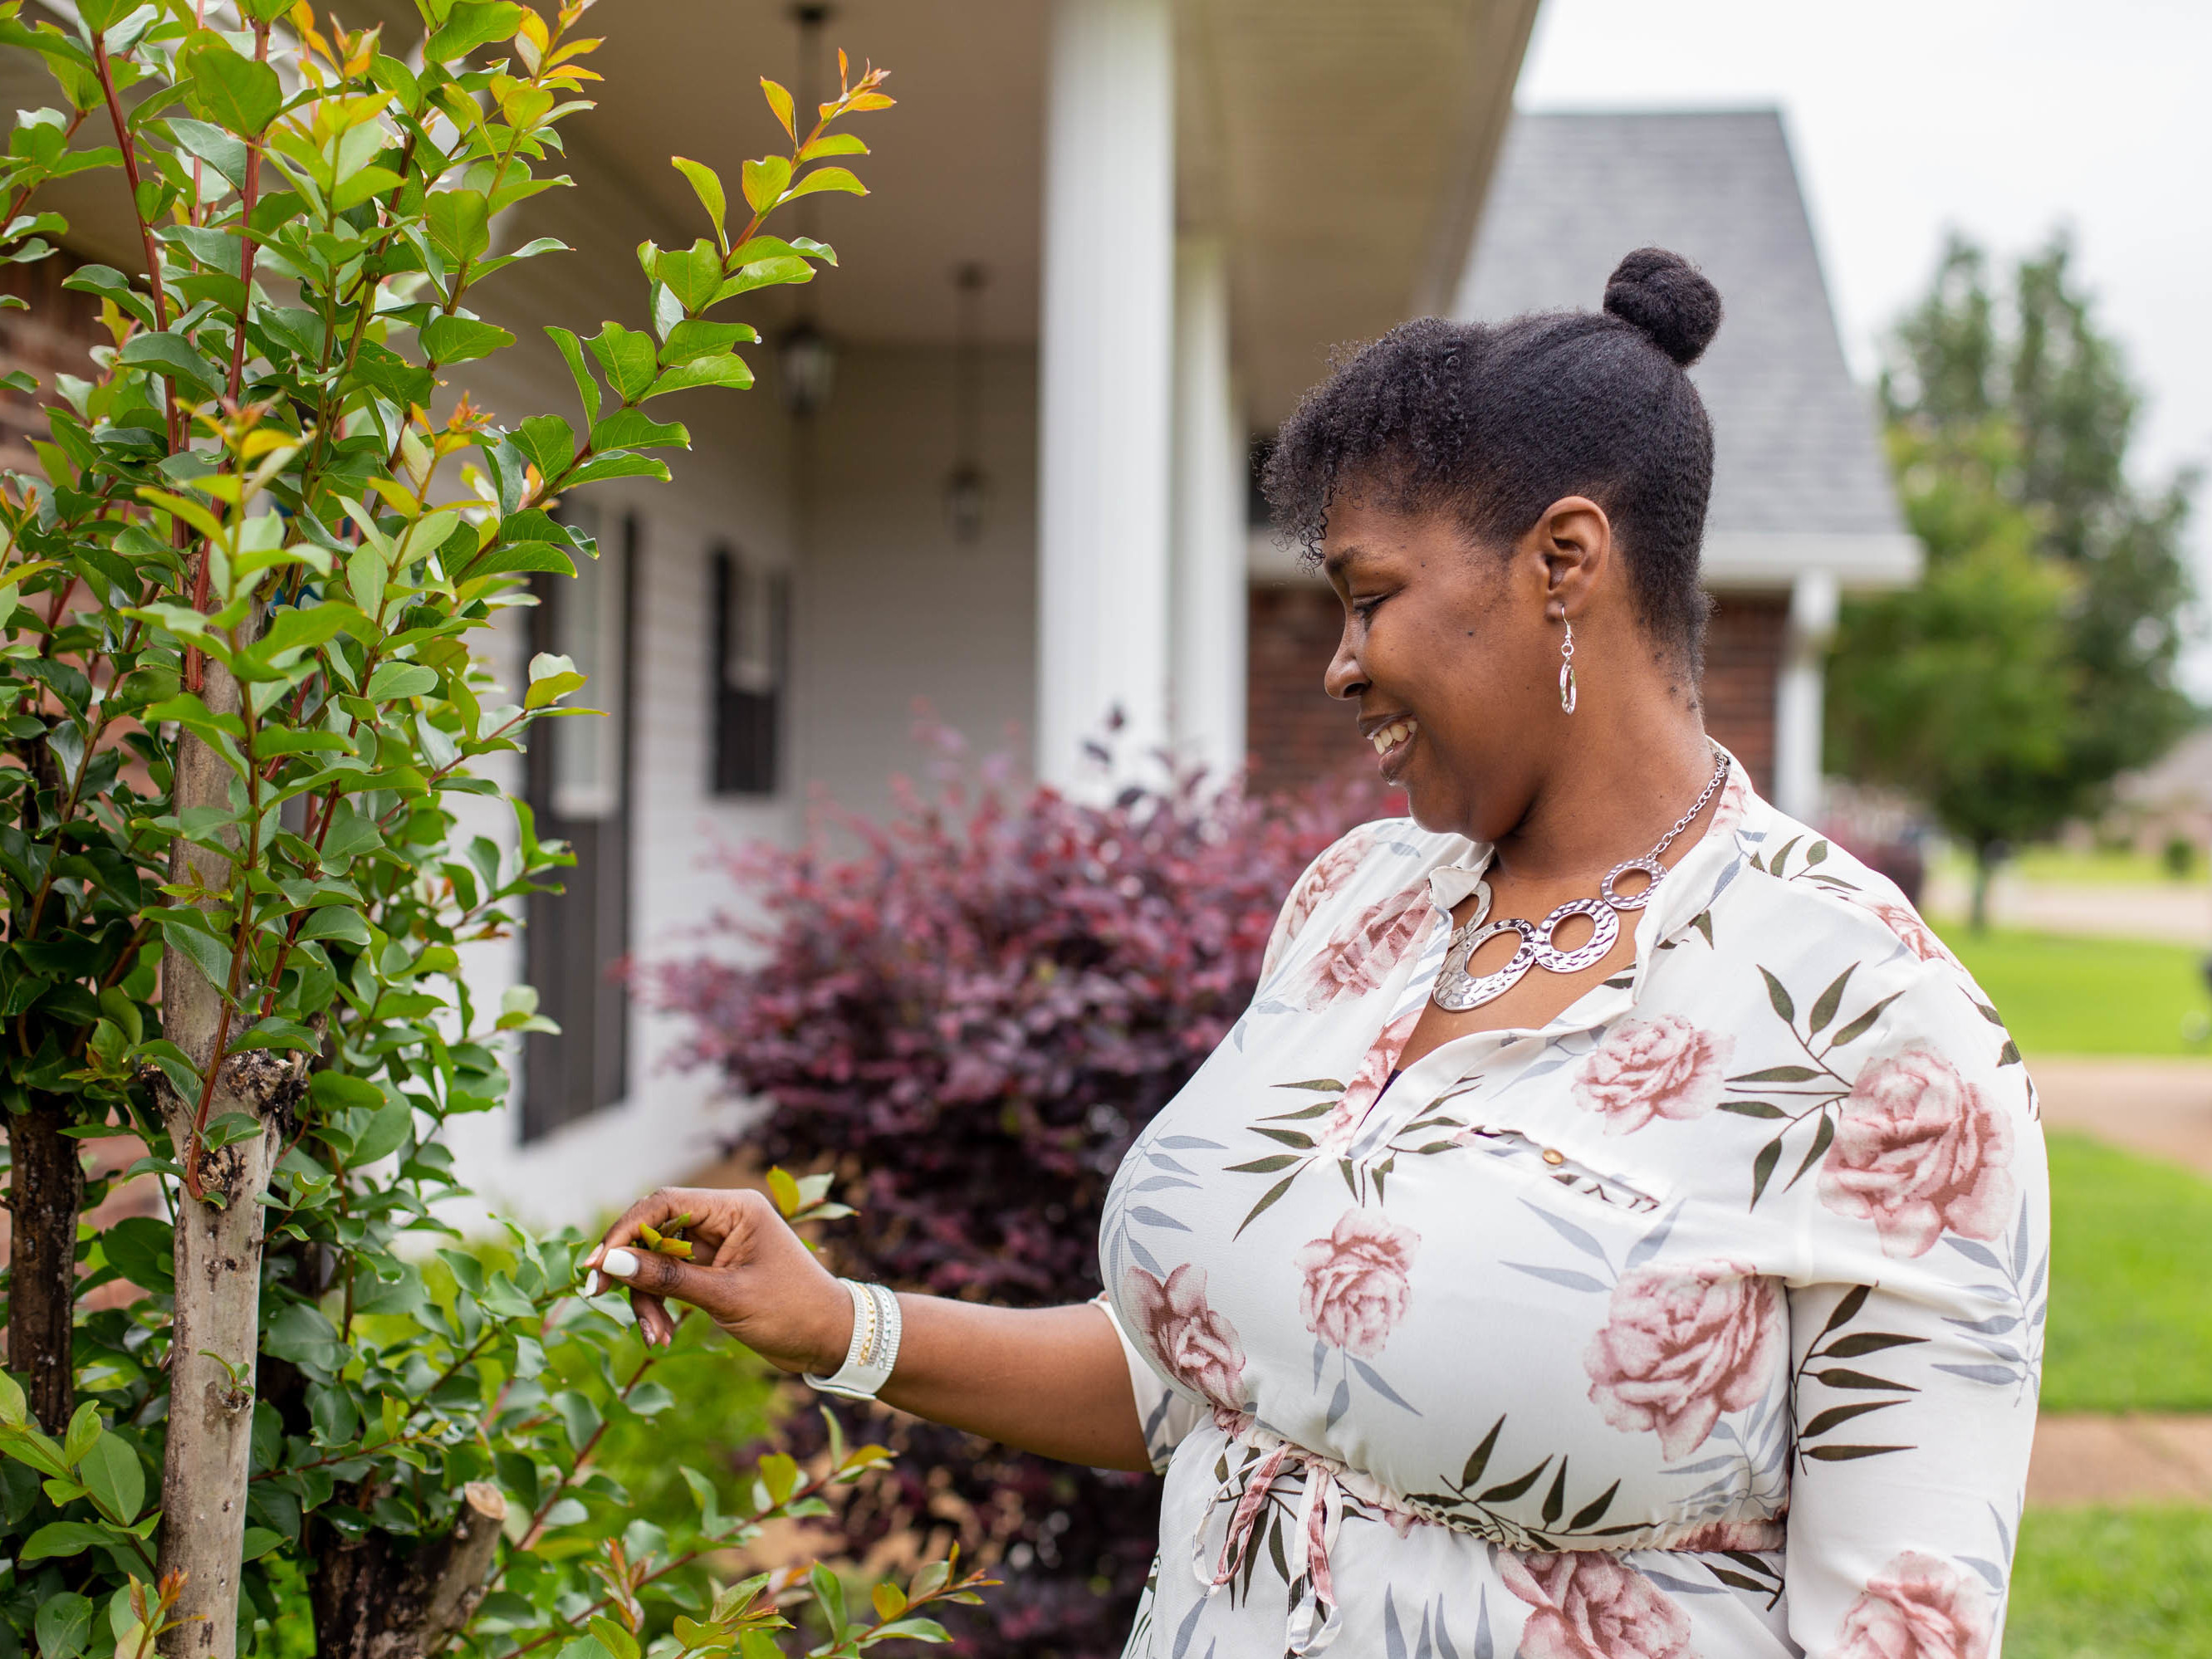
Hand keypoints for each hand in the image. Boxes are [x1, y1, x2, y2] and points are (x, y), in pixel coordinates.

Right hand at [583, 1186, 851, 1368]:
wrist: (830, 1339)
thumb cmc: (790, 1311)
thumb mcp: (726, 1297)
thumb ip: (667, 1278)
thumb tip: (610, 1261)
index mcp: (734, 1208)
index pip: (663, 1202)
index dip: (624, 1230)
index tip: (596, 1265)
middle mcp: (723, 1218)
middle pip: (654, 1231)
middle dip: (631, 1269)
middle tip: (601, 1298)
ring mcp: (717, 1244)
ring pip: (658, 1260)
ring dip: (646, 1297)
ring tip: (655, 1336)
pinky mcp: (713, 1269)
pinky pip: (671, 1279)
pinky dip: (661, 1304)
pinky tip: (661, 1335)